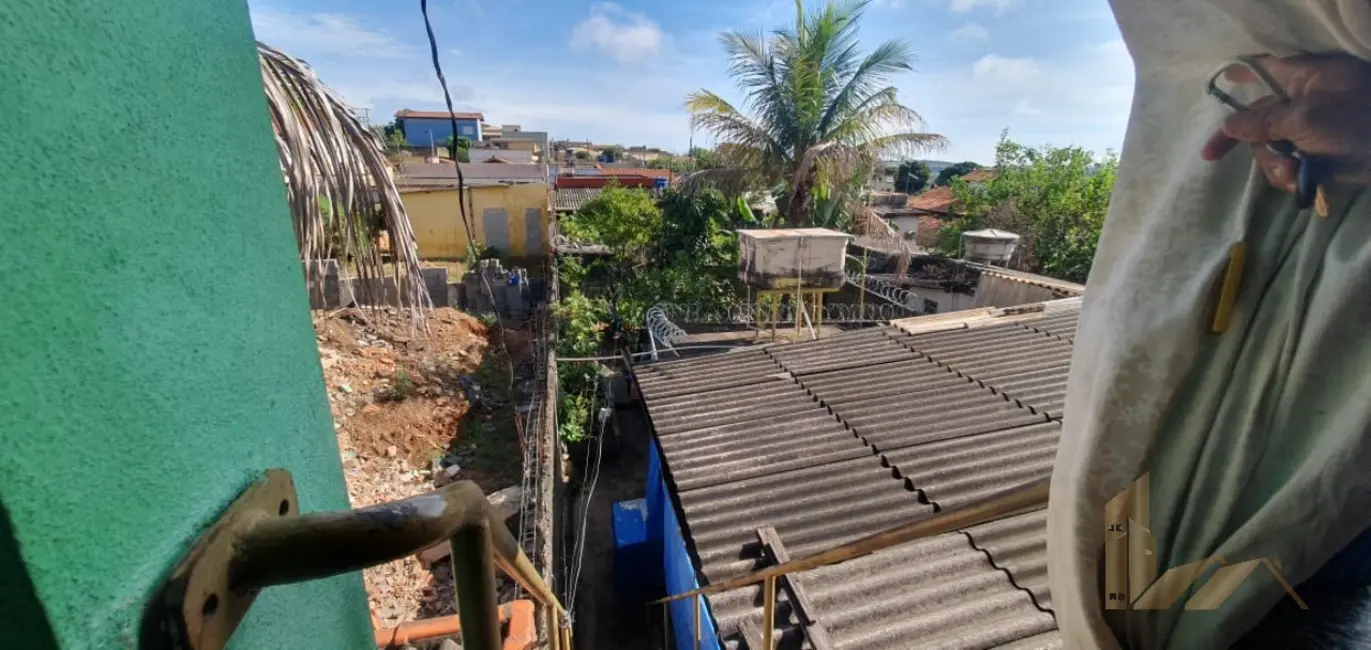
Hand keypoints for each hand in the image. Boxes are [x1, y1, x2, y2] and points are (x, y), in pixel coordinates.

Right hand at [1200, 54, 1370, 191]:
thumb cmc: (1358, 121)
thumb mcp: (1307, 118)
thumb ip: (1264, 121)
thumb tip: (1228, 125)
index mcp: (1302, 79)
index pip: (1263, 69)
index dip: (1239, 75)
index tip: (1218, 86)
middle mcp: (1300, 103)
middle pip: (1255, 119)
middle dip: (1249, 142)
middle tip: (1210, 156)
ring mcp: (1307, 130)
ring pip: (1268, 149)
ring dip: (1273, 165)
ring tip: (1292, 173)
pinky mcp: (1314, 155)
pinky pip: (1284, 166)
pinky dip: (1287, 177)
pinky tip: (1299, 182)